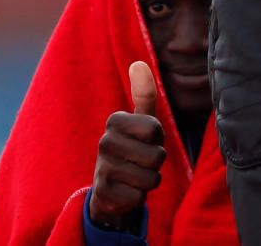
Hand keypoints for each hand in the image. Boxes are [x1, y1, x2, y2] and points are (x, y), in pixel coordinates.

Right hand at [89, 61, 165, 229]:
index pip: (155, 129)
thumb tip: (138, 64)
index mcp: (115, 121)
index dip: (158, 139)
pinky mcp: (102, 193)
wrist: (110, 187)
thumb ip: (144, 94)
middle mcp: (105, 142)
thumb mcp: (141, 120)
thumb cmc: (133, 147)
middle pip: (157, 156)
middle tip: (141, 160)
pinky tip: (127, 190)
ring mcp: (102, 168)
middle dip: (156, 162)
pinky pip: (139, 197)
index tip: (146, 140)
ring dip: (150, 180)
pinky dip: (139, 197)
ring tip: (135, 175)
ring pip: (150, 178)